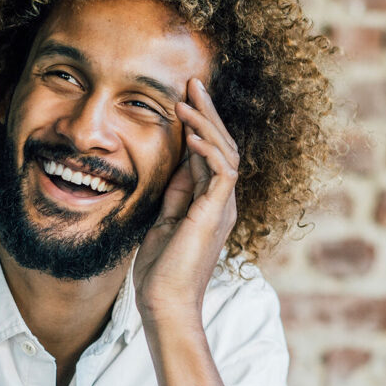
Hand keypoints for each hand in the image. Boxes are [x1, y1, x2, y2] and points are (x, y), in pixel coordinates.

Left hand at [134, 78, 238, 318]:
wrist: (165, 302)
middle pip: (223, 145)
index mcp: (210, 202)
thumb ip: (175, 192)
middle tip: (194, 83)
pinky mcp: (216, 214)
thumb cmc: (160, 270)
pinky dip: (209, 151)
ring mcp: (223, 207)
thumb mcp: (163, 220)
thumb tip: (176, 163)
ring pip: (225, 152)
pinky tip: (193, 135)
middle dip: (208, 112)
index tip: (185, 97)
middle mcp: (222, 201)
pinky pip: (222, 172)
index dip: (200, 123)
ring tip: (188, 100)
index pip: (210, 152)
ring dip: (206, 124)